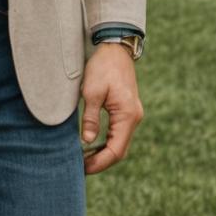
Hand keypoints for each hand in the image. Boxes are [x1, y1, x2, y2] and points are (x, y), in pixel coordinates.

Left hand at [79, 43, 143, 173]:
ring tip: (84, 158)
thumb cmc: (103, 67)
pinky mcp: (128, 110)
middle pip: (120, 150)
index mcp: (127, 115)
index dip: (100, 162)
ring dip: (104, 152)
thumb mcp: (92, 91)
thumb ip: (91, 118)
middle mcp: (134, 118)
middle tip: (81, 167)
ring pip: (120, 142)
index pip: (116, 150)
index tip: (83, 168)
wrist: (115, 48)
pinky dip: (108, 142)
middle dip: (101, 161)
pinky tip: (94, 144)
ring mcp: (132, 114)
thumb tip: (87, 141)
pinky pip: (119, 133)